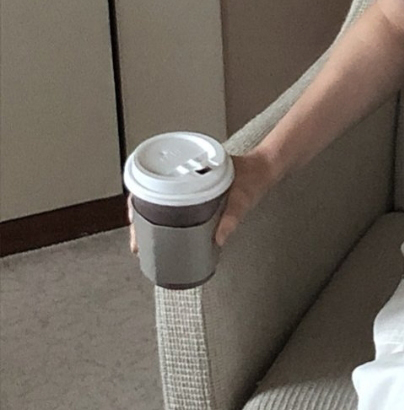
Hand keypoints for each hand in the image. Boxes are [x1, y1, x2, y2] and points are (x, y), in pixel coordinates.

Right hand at [127, 149, 278, 255]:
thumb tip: (219, 239)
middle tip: (138, 241)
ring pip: (160, 200)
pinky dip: (167, 217)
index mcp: (190, 170)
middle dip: (140, 218)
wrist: (265, 167)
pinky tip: (166, 232)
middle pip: (150, 195)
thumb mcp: (242, 199)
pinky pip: (175, 203)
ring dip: (151, 218)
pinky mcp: (198, 192)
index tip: (133, 222)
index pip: (151, 183)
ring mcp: (190, 184)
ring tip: (145, 240)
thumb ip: (232, 217)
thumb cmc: (253, 177)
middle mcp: (185, 176)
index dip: (137, 203)